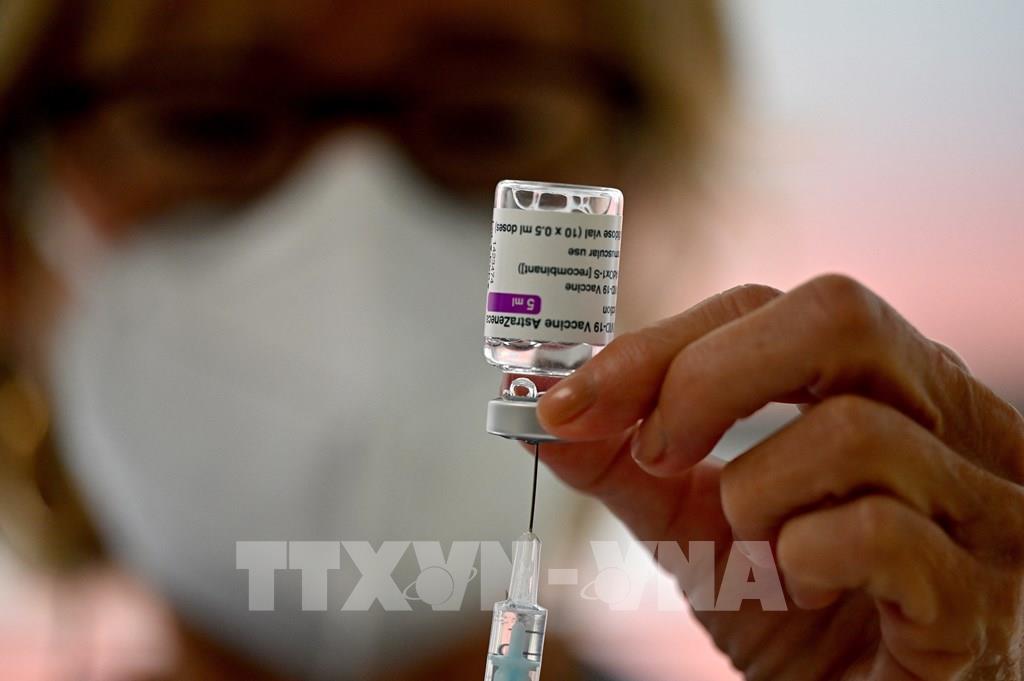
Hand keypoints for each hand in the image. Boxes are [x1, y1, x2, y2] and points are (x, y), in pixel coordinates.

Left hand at [535, 275, 1023, 679]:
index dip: (664, 341)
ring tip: (758, 552)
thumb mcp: (697, 523)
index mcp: (893, 387)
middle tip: (656, 454)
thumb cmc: (797, 612)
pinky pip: (880, 531)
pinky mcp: (985, 597)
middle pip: (835, 316)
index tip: (570, 399)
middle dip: (706, 379)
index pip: (780, 305)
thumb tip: (542, 413)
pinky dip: (806, 559)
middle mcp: (958, 424)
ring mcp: (987, 506)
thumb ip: (627, 464)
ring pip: (852, 430)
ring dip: (756, 496)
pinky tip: (806, 589)